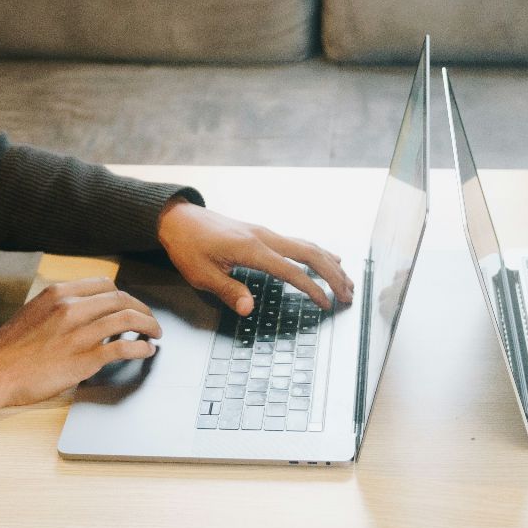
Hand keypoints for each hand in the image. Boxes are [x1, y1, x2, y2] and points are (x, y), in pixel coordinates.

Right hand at [0, 278, 162, 414]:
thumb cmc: (9, 348)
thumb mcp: (34, 312)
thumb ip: (61, 307)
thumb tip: (86, 310)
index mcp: (59, 294)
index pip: (105, 285)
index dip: (124, 295)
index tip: (130, 304)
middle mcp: (71, 308)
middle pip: (121, 299)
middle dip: (141, 309)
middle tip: (149, 319)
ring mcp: (78, 334)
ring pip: (126, 319)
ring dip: (148, 325)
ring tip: (154, 333)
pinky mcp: (83, 360)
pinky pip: (122, 348)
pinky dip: (140, 347)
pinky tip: (146, 350)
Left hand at [156, 199, 354, 315]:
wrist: (178, 219)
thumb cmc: (187, 247)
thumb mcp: (201, 275)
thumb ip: (228, 291)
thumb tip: (249, 309)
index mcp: (251, 249)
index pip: (291, 271)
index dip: (312, 288)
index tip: (327, 304)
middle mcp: (264, 237)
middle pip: (309, 253)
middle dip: (333, 275)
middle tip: (349, 295)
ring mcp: (265, 232)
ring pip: (307, 245)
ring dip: (329, 263)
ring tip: (346, 281)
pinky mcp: (262, 233)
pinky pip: (297, 242)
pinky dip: (317, 253)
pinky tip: (327, 258)